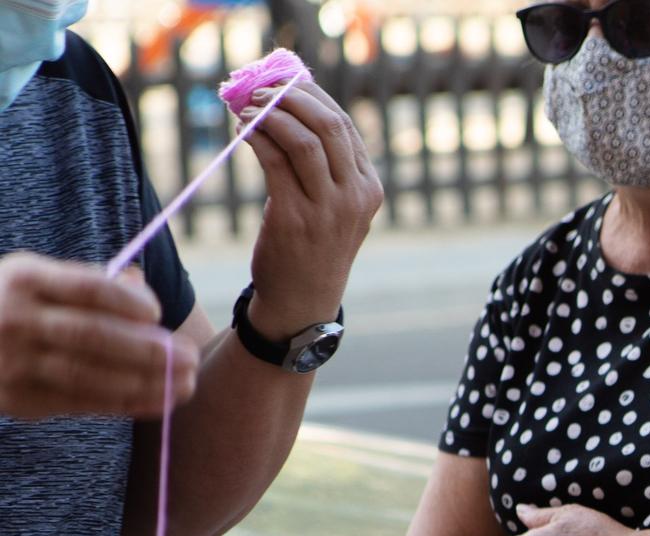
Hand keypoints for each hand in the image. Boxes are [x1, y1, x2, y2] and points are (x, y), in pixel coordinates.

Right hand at [0, 254, 199, 418]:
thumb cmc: (13, 303)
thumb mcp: (37, 277)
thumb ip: (89, 281)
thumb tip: (140, 285)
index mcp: (23, 278)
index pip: (87, 288)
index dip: (129, 301)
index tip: (158, 313)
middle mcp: (15, 319)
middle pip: (94, 336)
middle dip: (150, 350)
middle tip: (190, 356)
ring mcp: (14, 363)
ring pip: (91, 376)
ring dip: (147, 383)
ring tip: (186, 383)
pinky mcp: (20, 399)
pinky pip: (83, 403)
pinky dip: (128, 404)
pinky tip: (161, 400)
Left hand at [234, 80, 382, 333]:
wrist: (302, 300)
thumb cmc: (312, 247)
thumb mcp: (334, 207)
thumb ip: (327, 167)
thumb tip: (289, 109)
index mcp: (369, 189)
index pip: (345, 127)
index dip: (312, 97)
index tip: (283, 83)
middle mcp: (355, 197)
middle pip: (329, 126)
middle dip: (291, 98)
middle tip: (261, 88)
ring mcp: (328, 210)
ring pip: (303, 140)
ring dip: (270, 115)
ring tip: (245, 107)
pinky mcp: (295, 218)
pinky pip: (275, 161)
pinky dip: (256, 138)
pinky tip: (242, 131)